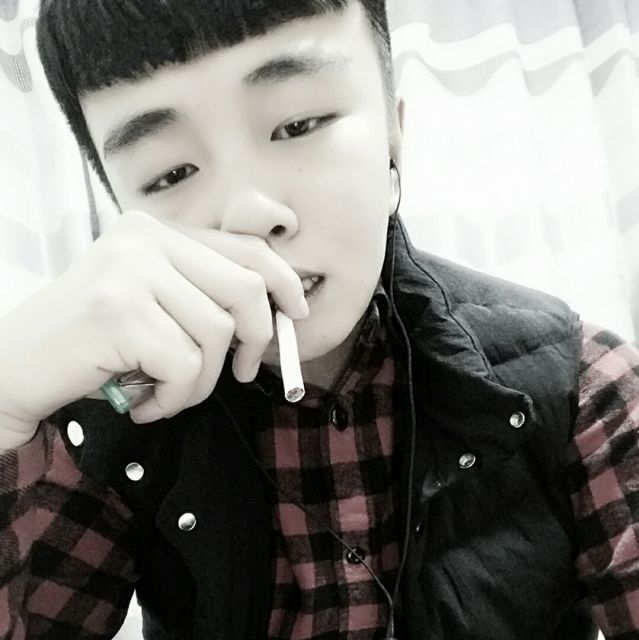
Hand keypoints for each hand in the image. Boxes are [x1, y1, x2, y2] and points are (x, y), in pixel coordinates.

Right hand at [0, 210, 306, 446]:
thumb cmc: (91, 345)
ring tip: (164, 390)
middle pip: (245, 289)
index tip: (297, 314)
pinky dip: (174, 397)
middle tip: (242, 373)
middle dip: (254, 340)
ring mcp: (129, 271)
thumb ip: (201, 294)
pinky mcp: (118, 312)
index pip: (246, 248)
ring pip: (217, 335)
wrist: (10, 368)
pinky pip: (186, 365)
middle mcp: (144, 239)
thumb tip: (275, 308)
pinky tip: (142, 401)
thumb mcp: (151, 305)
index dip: (284, 283)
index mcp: (155, 231)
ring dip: (200, 381)